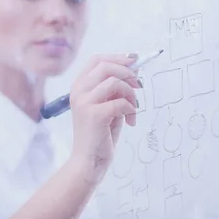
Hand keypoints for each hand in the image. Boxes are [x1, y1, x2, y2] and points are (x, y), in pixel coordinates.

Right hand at [68, 53, 140, 182]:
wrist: (89, 161)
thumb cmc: (100, 133)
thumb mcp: (109, 104)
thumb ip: (117, 87)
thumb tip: (135, 69)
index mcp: (79, 86)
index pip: (97, 59)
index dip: (118, 57)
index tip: (135, 61)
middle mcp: (78, 91)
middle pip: (106, 66)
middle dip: (128, 72)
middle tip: (139, 86)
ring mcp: (84, 102)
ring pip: (115, 82)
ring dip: (131, 94)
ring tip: (134, 109)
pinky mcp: (94, 114)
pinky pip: (121, 102)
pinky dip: (131, 110)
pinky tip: (131, 122)